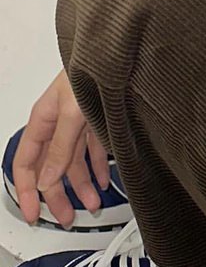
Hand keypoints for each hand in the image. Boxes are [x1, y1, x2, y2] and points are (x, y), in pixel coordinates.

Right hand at [12, 68, 109, 228]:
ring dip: (82, 185)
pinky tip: (104, 181)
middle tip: (66, 217)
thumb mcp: (72, 111)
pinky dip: (98, 167)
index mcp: (43, 119)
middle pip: (51, 167)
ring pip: (74, 161)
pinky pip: (94, 149)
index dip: (26, 190)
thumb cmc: (92, 67)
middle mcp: (58, 122)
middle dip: (57, 195)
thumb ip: (60, 146)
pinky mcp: (98, 118)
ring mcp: (78, 122)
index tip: (32, 213)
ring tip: (93, 204)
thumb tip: (47, 179)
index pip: (26, 163)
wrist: (117, 49)